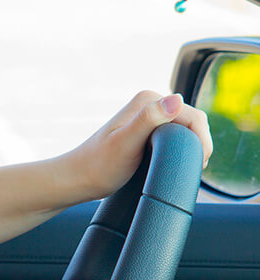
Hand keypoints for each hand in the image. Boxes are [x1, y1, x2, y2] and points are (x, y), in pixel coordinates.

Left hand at [64, 90, 212, 200]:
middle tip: (192, 169)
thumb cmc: (98, 166)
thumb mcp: (125, 144)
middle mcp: (149, 103)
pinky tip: (173, 163)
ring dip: (190, 148)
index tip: (198, 165)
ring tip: (184, 168)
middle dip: (197, 144)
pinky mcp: (147, 130)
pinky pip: (175, 136)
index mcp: (148, 100)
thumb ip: (149, 120)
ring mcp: (148, 116)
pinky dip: (180, 150)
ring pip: (185, 130)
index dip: (201, 141)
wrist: (78, 179)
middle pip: (192, 122)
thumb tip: (175, 100)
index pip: (193, 116)